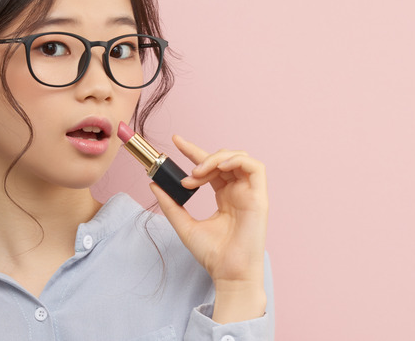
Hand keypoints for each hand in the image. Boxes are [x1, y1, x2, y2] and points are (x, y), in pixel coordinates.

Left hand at [148, 135, 267, 322]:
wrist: (228, 273)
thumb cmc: (212, 254)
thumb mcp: (184, 224)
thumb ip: (170, 204)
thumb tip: (154, 184)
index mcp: (224, 196)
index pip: (210, 166)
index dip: (193, 150)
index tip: (175, 141)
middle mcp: (237, 192)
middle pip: (223, 159)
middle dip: (202, 157)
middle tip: (187, 175)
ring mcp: (250, 194)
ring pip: (239, 158)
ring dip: (216, 158)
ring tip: (199, 173)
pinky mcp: (260, 197)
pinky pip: (255, 167)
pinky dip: (236, 160)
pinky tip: (219, 168)